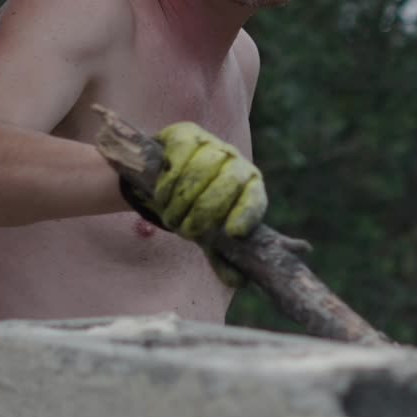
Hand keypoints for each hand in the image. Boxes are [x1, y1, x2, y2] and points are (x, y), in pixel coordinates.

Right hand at [119, 122, 266, 286]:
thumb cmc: (194, 211)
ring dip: (181, 201)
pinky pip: (179, 157)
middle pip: (227, 184)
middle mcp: (235, 161)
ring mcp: (211, 144)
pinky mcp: (186, 133)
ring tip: (172, 218)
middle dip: (205, 213)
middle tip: (186, 232)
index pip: (256, 197)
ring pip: (200, 172)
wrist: (161, 179)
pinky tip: (162, 194)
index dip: (246, 213)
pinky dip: (168, 182)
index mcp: (249, 186)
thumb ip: (223, 259)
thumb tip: (239, 282)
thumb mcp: (209, 237)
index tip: (234, 233)